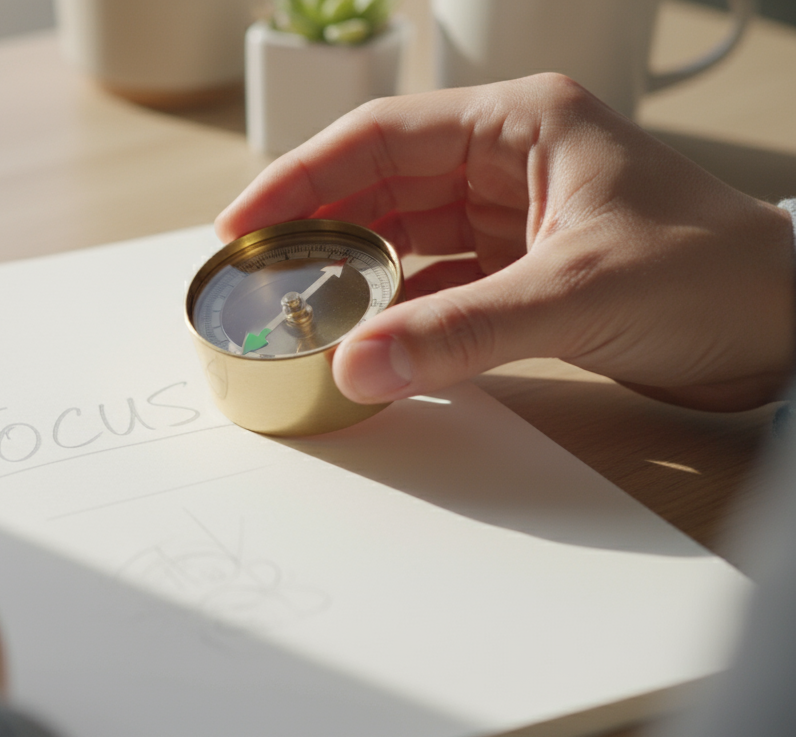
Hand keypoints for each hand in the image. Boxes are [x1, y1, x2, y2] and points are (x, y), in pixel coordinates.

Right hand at [217, 74, 795, 410]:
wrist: (790, 332)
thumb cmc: (718, 277)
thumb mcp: (578, 295)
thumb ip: (461, 332)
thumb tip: (358, 364)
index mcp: (520, 125)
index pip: (382, 138)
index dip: (301, 177)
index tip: (243, 224)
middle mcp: (508, 162)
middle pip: (380, 187)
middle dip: (315, 231)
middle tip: (255, 279)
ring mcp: (512, 219)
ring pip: (401, 238)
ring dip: (351, 275)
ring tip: (295, 312)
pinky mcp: (521, 272)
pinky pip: (434, 286)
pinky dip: (394, 312)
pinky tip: (361, 337)